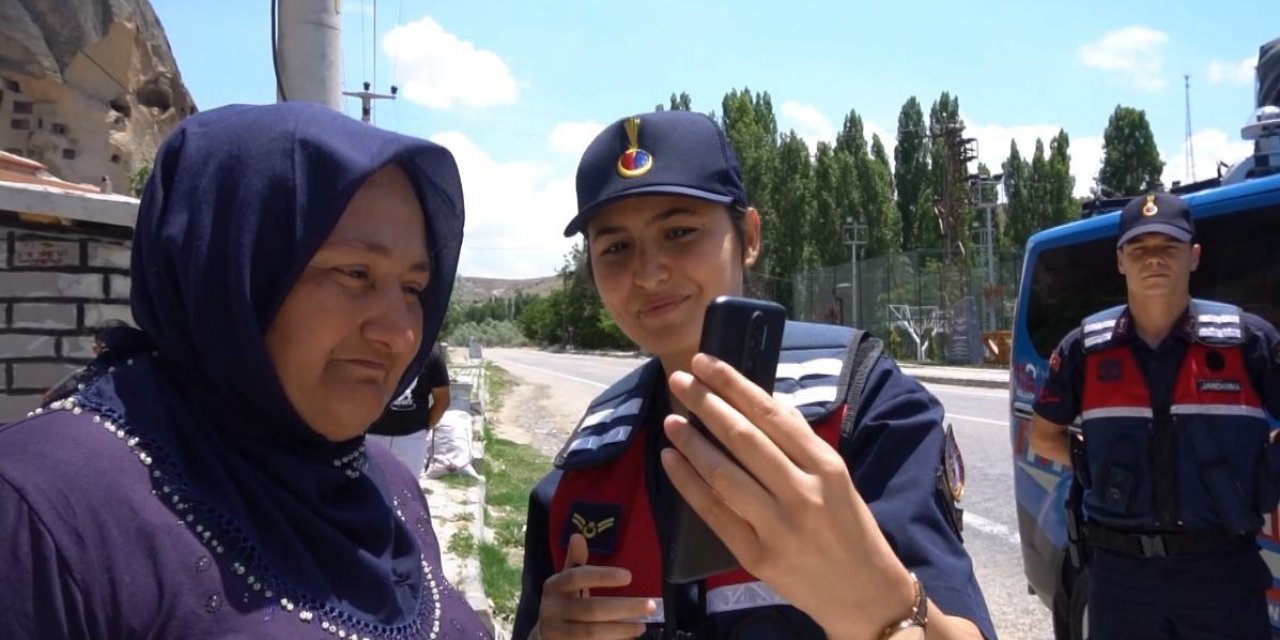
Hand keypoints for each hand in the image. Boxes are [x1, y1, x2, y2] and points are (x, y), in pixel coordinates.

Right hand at [533, 533, 655, 639]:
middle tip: (650, 605)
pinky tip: (628, 638)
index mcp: (554, 586)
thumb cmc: (563, 604)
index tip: (629, 577)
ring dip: (621, 630)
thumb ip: (575, 562)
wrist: (545, 636)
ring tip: (642, 625)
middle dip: (624, 608)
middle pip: (591, 609)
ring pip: (591, 632)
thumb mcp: (566, 583)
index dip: (602, 576)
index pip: (578, 577)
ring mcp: (555, 632)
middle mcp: (551, 609)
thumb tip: (578, 536)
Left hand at [661, 354, 914, 637]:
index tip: (705, 362)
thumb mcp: (838, 478)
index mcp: (826, 466)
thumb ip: (801, 443)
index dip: (734, 384)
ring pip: (724, 474)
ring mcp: (778, 526)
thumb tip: (762, 403)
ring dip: (692, 443)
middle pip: (744, 438)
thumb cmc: (851, 529)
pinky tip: (671, 461)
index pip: (771, 414)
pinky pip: (714, 513)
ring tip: (670, 420)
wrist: (866, 595)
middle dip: (706, 404)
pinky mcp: (757, 555)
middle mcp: (803, 492)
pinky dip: (688, 485)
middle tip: (678, 380)